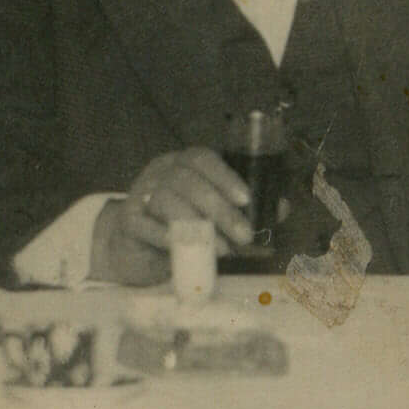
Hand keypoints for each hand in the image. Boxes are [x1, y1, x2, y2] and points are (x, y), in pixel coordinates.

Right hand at [92, 148, 252, 279]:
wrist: (135, 247)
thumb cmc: (180, 225)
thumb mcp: (211, 214)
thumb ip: (243, 208)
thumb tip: (280, 208)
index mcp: (181, 163)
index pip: (201, 158)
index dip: (225, 176)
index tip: (246, 199)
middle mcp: (159, 173)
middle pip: (187, 181)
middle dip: (220, 208)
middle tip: (244, 235)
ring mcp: (139, 194)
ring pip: (165, 199)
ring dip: (197, 224)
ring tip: (223, 249)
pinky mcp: (128, 221)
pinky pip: (145, 225)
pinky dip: (168, 236)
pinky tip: (187, 249)